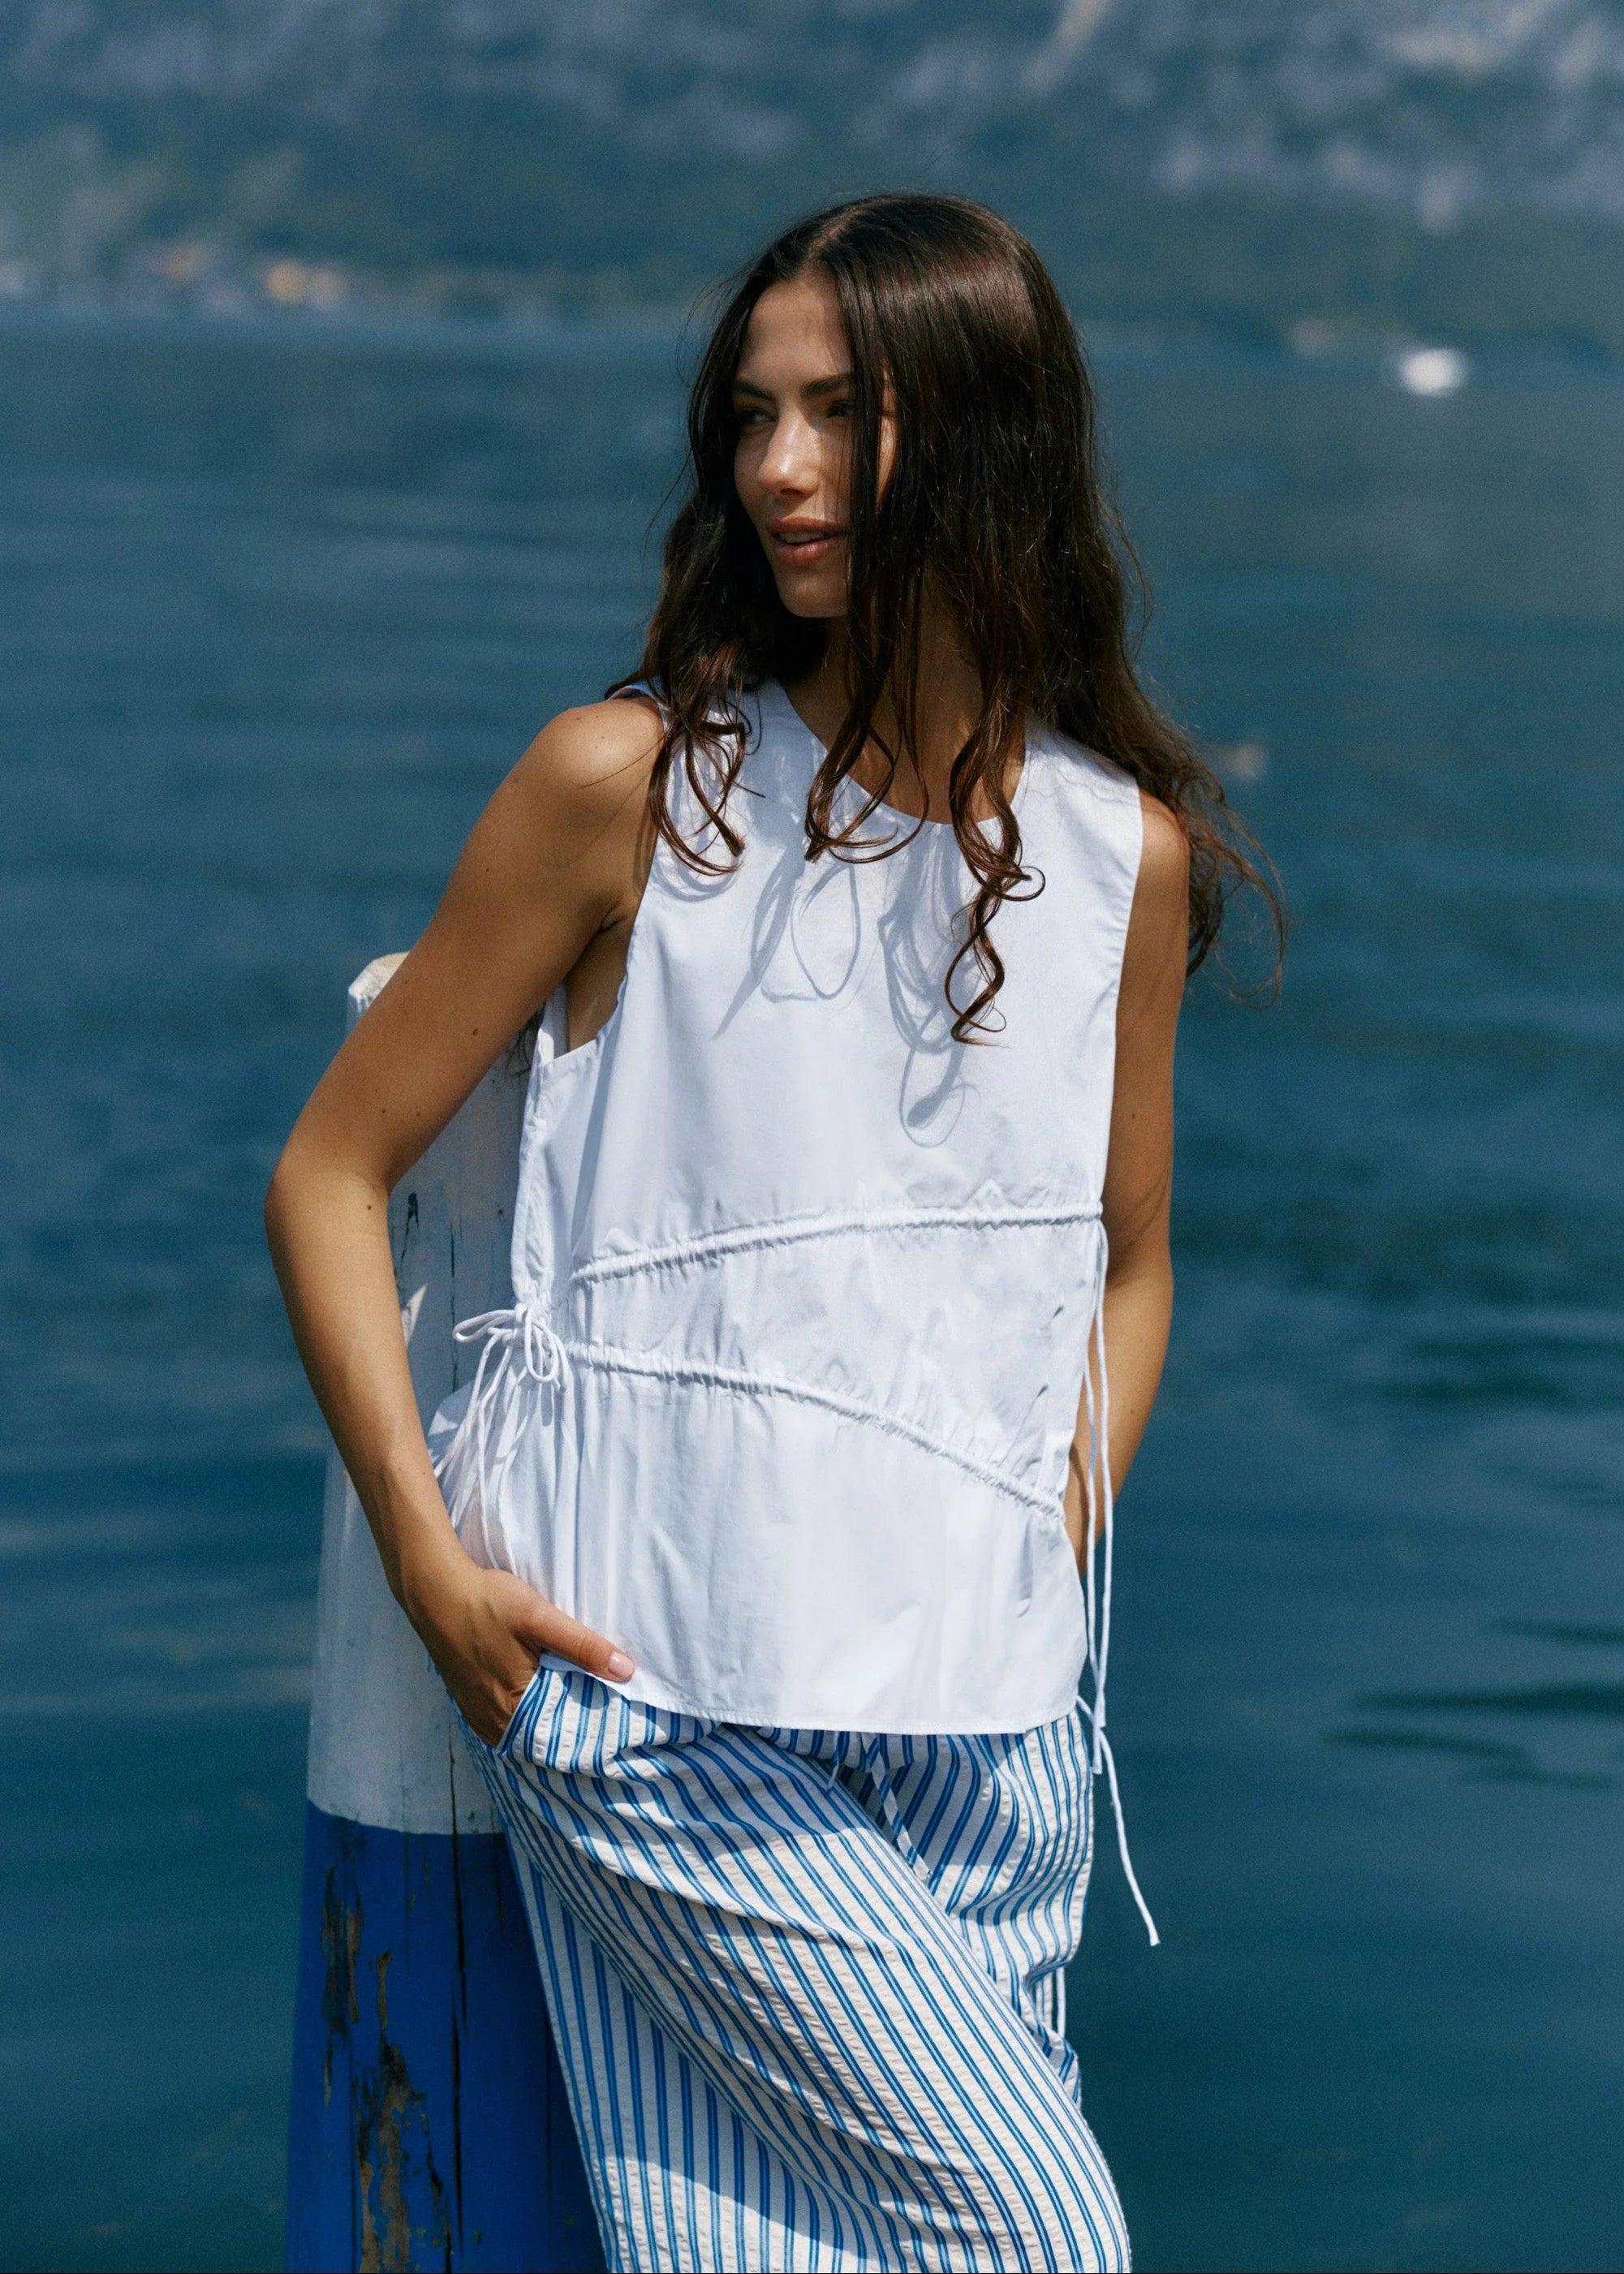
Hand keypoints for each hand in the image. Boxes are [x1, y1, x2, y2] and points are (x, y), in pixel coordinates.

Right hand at [407, 1551, 634, 1746]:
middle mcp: (492, 1724)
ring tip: (580, 1695)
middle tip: (607, 1703)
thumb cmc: (486, 1603)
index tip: (619, 1718)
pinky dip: (529, 1709)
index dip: (592, 1728)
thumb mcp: (540, 1619)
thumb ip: (583, 1646)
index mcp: (511, 1712)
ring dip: (551, 1715)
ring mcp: (478, 1715)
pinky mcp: (470, 1701)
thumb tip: (626, 1671)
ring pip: (526, 1727)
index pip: (564, 1738)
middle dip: (574, 1722)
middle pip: (545, 1735)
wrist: (434, 1591)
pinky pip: (508, 1718)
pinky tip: (544, 1689)